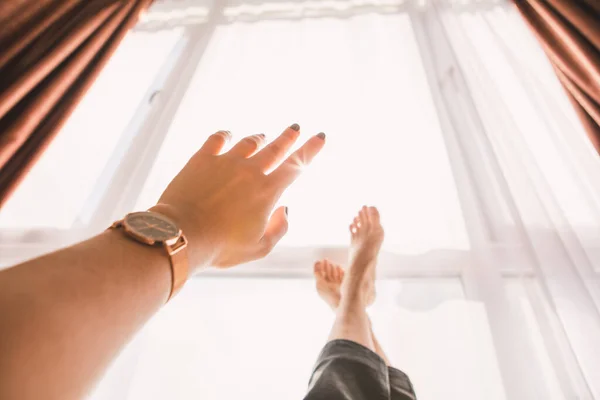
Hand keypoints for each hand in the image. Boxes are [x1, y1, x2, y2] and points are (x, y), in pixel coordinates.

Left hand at [153, 125, 325, 270]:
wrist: (182, 234)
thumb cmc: (221, 247)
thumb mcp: (259, 248)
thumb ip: (278, 228)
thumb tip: (285, 209)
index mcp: (267, 192)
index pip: (295, 166)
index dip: (310, 150)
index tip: (320, 137)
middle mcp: (250, 171)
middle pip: (275, 148)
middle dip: (289, 137)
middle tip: (297, 128)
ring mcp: (225, 162)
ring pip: (249, 143)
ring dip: (259, 138)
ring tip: (263, 136)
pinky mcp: (202, 159)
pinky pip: (217, 139)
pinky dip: (225, 135)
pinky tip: (228, 135)